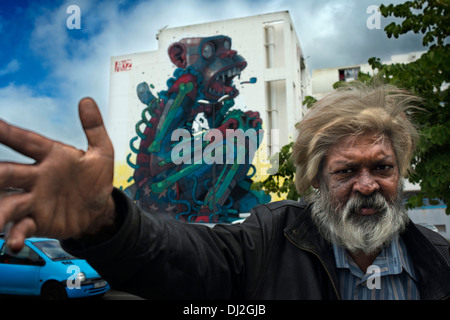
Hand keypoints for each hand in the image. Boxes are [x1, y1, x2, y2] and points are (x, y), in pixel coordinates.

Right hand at [0, 98, 114, 250]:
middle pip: (8, 173)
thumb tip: (86, 100)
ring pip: (7, 202)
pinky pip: (21, 227)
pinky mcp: (37, 221)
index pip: (26, 141)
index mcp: (51, 156)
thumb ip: (94, 128)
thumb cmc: (96, 179)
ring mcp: (34, 200)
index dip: (7, 133)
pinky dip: (15, 234)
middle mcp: (36, 177)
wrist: (100, 210)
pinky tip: (13, 242)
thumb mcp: (102, 153)